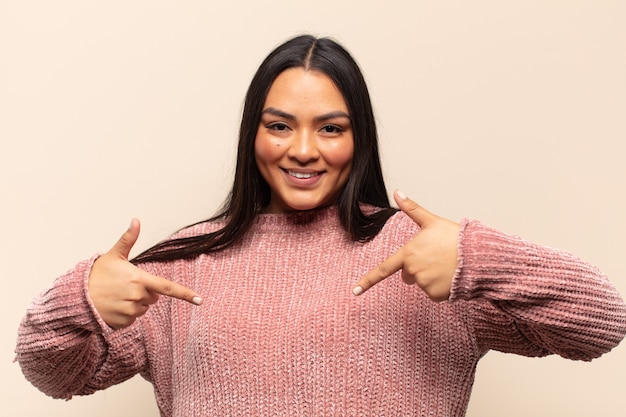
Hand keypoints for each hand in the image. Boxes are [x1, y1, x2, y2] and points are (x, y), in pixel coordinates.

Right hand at [88, 219, 202, 328]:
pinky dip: (125, 314)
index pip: (167, 288)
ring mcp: (130, 312)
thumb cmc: (96, 274)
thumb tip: (136, 220)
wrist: (76, 297)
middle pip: (153, 297)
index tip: (200, 300)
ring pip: (143, 309)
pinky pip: (132, 319)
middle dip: (144, 292)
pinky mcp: (123, 323)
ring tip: (116, 296)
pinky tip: (112, 307)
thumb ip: (128, 239)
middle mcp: (137, 297)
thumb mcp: (113, 255)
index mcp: (139, 279)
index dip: (186, 294)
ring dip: (134, 303)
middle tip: (125, 285)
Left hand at [352, 190, 459, 301]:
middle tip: (436, 257)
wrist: (477, 256)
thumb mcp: (431, 221)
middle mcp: (413, 271)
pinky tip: (451, 276)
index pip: (383, 270)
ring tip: (447, 265)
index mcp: (408, 254)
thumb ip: (412, 209)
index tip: (354, 291)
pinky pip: (434, 293)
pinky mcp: (435, 295)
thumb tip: (398, 192)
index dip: (367, 281)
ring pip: (423, 283)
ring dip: (432, 276)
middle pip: (408, 275)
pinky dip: (441, 287)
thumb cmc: (455, 238)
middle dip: (418, 269)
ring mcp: (424, 284)